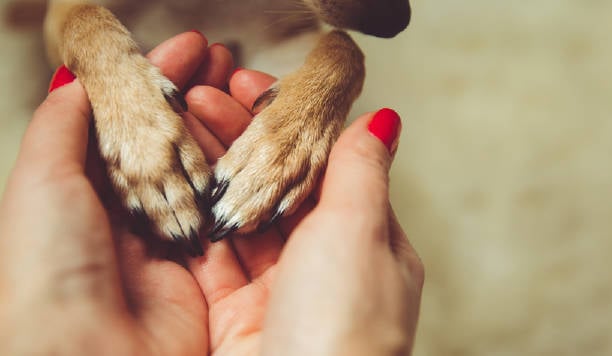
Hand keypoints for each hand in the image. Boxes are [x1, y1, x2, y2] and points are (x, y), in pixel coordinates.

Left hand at [0, 31, 233, 354]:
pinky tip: (257, 142)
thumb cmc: (50, 268)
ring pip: (204, 171)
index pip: (131, 120)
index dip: (159, 79)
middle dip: (198, 95)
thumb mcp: (41, 181)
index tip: (190, 48)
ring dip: (225, 127)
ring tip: (243, 87)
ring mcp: (171, 239)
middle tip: (225, 60)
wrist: (89, 353)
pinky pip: (228, 210)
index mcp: (87, 190)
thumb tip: (76, 81)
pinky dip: (242, 176)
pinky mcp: (206, 267)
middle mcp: (130, 213)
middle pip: (172, 141)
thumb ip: (62, 127)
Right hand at [185, 72, 423, 354]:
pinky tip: (173, 177)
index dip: (290, 124)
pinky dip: (193, 216)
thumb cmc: (348, 324)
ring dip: (213, 169)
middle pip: (280, 187)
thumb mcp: (361, 231)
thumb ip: (361, 172)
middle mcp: (325, 264)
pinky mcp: (236, 316)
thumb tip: (383, 121)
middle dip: (242, 139)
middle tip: (201, 97)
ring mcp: (279, 290)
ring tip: (179, 123)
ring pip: (242, 215)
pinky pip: (212, 256)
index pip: (325, 165)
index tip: (252, 86)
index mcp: (368, 241)